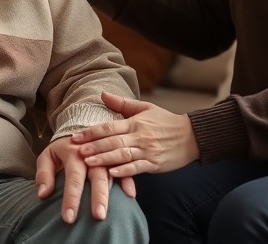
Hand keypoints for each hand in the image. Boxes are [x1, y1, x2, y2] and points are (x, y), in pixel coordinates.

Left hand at [35, 136, 135, 222]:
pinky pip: (124, 168)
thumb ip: (44, 174)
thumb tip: (43, 194)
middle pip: (96, 176)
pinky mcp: (114, 158)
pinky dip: (128, 180)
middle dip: (98, 196)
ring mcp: (105, 156)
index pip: (73, 178)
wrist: (79, 127)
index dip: (71, 198)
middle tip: (98, 216)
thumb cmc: (61, 148)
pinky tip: (130, 194)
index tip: (69, 218)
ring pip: (111, 173)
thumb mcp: (48, 156)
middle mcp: (91, 155)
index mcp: (74, 153)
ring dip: (113, 192)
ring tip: (113, 209)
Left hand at [72, 92, 199, 176]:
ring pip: (122, 154)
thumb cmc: (166, 121)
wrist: (191, 136)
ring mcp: (147, 150)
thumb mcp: (145, 108)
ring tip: (88, 163)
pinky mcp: (155, 164)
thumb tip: (102, 93)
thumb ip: (122, 104)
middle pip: (113, 141)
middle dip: (94, 146)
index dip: (91, 132)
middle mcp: (139, 136)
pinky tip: (112, 173)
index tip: (75, 137)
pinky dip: (124, 171)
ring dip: (104, 159)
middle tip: (76, 151)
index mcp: (135, 122)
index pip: (109, 126)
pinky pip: (137, 168)